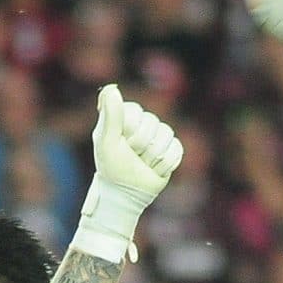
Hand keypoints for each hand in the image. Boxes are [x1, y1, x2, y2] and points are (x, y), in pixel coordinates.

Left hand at [75, 85, 183, 262]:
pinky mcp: (171, 151)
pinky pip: (177, 150)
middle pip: (153, 123)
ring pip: (166, 136)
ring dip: (152, 156)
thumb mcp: (106, 141)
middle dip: (140, 146)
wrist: (125, 194)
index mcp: (127, 117)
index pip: (136, 111)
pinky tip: (154, 170)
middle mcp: (144, 124)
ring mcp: (159, 137)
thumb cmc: (111, 168)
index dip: (129, 130)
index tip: (120, 143)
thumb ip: (110, 115)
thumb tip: (112, 88)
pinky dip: (164, 164)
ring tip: (143, 165)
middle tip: (131, 157)